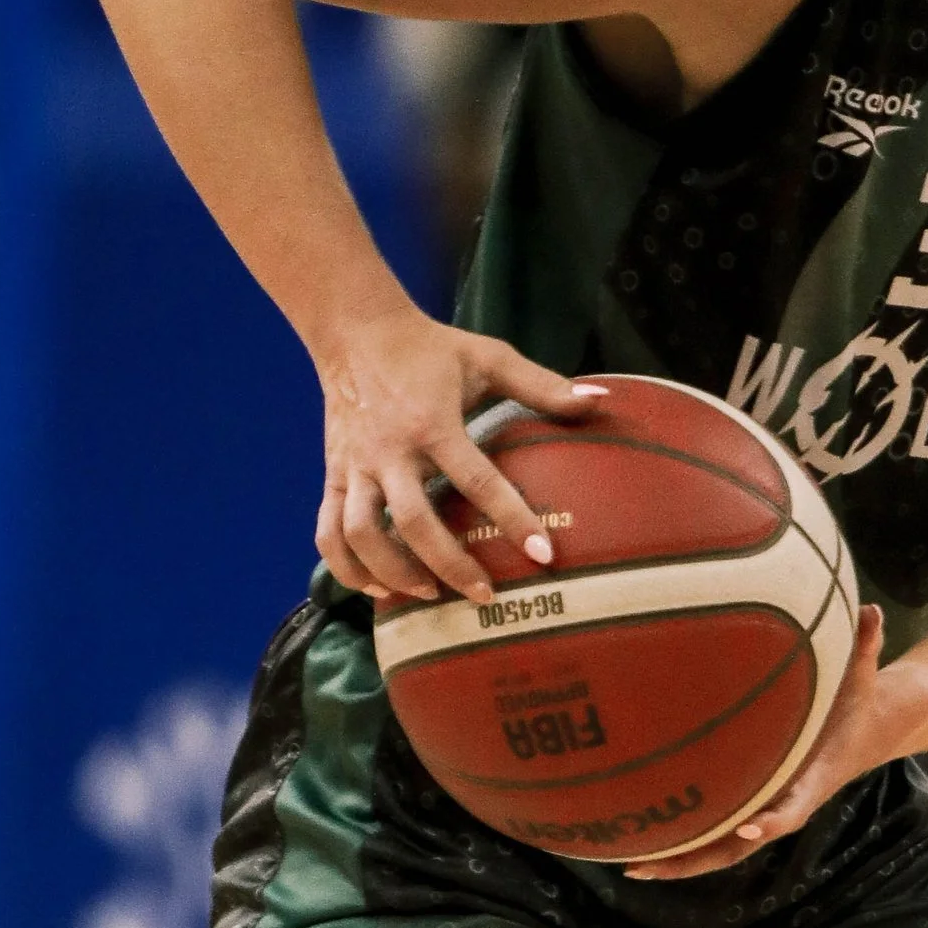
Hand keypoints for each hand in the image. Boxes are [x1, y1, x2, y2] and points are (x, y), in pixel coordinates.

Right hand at [319, 312, 604, 603]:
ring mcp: (354, 467)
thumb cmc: (429, 348)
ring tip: (429, 594)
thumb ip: (543, 384)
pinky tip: (377, 587)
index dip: (511, 518)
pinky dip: (347, 566)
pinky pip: (327, 532)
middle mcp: (390, 451)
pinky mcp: (331, 475)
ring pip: (361, 534)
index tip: (543, 554)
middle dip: (449, 565)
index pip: (476, 479)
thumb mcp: (488, 357)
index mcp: (432, 423)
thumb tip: (599, 399)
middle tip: (485, 596)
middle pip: (413, 522)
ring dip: (393, 572)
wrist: (354, 331)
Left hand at [628, 608, 922, 878]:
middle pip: (740, 843)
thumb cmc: (858, 701)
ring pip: (722, 847)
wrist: (866, 732)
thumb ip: (865, 644)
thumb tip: (871, 609)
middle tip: (649, 866)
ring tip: (630, 864)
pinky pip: (717, 831)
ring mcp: (767, 808)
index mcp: (813, 778)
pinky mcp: (752, 804)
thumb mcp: (865, 673)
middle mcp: (786, 802)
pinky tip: (642, 840)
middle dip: (697, 859)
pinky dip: (684, 841)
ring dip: (680, 860)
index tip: (749, 824)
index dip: (773, 818)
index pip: (794, 806)